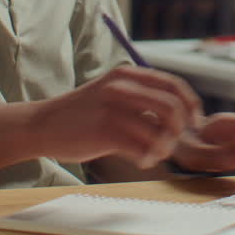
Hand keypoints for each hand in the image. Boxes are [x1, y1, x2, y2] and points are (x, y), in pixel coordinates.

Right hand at [33, 66, 202, 168]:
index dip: (191, 105)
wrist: (41, 124)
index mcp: (127, 74)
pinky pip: (142, 148)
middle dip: (180, 129)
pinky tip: (140, 160)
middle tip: (171, 143)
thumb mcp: (111, 93)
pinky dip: (148, 158)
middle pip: (173, 107)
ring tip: (152, 154)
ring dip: (163, 148)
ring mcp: (114, 109)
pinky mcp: (105, 132)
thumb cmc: (81, 115)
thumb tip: (179, 114)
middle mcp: (122, 87)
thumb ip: (140, 98)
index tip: (193, 122)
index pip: (173, 84)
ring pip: (160, 131)